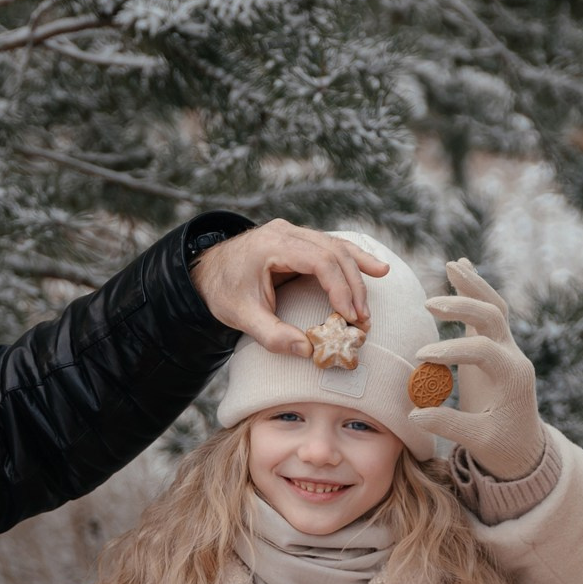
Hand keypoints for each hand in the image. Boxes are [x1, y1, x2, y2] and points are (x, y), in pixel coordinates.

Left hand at [191, 220, 387, 357]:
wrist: (205, 273)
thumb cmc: (223, 292)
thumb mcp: (241, 317)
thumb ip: (272, 335)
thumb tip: (307, 351)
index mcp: (271, 244)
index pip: (319, 260)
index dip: (339, 287)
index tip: (349, 315)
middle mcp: (285, 232)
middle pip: (333, 252)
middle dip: (352, 286)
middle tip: (362, 319)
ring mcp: (293, 233)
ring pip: (337, 246)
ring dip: (358, 273)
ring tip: (374, 295)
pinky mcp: (299, 240)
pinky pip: (331, 246)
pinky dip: (353, 259)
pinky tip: (377, 269)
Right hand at [410, 260, 546, 479]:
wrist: (524, 450)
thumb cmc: (502, 448)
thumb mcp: (477, 441)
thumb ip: (448, 425)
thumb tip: (414, 414)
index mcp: (513, 377)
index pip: (482, 350)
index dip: (452, 350)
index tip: (421, 356)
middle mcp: (513, 357)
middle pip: (494, 317)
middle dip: (463, 305)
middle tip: (429, 305)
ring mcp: (506, 350)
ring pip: (495, 307)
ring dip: (473, 285)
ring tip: (453, 264)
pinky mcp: (496, 348)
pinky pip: (489, 312)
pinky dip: (475, 290)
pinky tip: (460, 268)